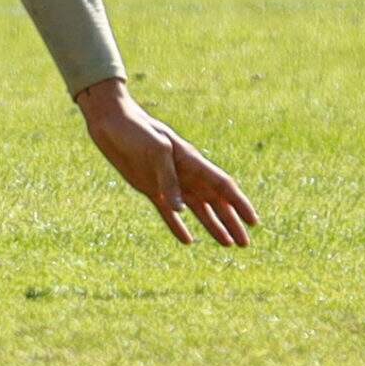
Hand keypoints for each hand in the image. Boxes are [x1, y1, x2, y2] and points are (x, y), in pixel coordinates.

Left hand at [76, 79, 257, 246]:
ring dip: (212, 226)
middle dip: (231, 222)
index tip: (254, 222)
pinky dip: (178, 227)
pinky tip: (188, 241)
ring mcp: (168, 182)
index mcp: (192, 162)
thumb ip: (168, 179)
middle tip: (244, 244)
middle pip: (215, 202)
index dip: (239, 204)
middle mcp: (185, 174)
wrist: (111, 120)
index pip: (223, 186)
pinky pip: (168, 212)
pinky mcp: (149, 188)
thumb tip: (180, 210)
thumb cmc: (137, 129)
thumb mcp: (156, 150)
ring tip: (227, 245)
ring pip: (197, 209)